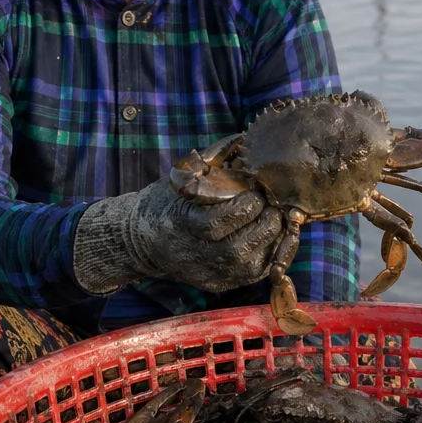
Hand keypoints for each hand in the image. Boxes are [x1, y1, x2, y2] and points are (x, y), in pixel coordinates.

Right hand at [74, 181, 282, 294]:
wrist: (145, 240)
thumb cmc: (168, 201)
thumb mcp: (182, 178)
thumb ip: (212, 161)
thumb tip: (243, 138)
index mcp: (180, 225)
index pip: (216, 224)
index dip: (244, 207)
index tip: (256, 191)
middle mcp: (194, 256)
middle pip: (238, 249)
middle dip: (264, 225)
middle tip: (273, 206)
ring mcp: (208, 274)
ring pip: (251, 266)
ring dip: (272, 240)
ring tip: (276, 218)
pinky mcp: (221, 284)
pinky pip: (254, 274)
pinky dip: (270, 253)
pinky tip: (273, 234)